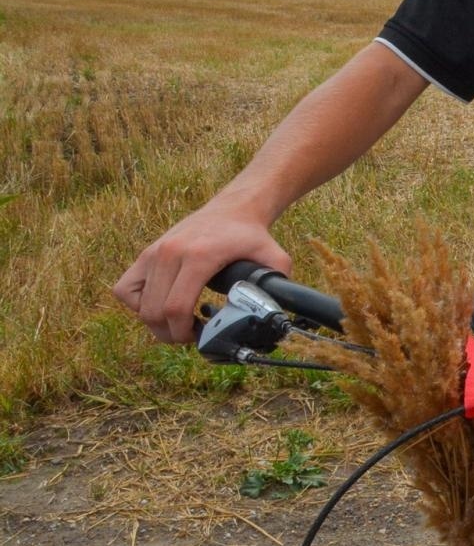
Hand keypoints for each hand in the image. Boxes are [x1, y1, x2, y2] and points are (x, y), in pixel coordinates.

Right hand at [113, 200, 290, 343]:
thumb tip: (276, 310)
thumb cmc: (251, 236)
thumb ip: (278, 283)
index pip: (176, 307)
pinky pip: (125, 289)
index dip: (184, 332)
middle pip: (154, 311)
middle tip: (191, 334)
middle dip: (171, 333)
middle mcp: (170, 252)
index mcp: (198, 256)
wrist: (233, 209)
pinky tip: (159, 305)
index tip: (200, 336)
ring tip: (178, 323)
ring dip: (155, 323)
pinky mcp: (145, 254)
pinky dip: (137, 305)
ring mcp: (154, 252)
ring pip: (138, 305)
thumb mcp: (273, 257)